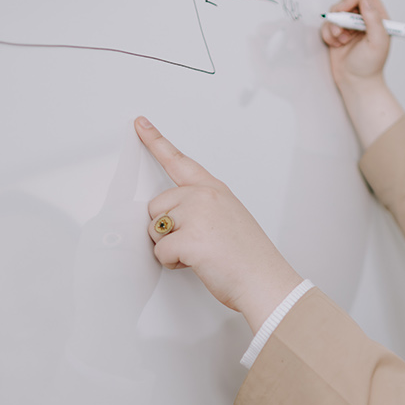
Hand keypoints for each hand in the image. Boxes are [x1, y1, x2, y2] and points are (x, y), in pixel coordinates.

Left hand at [135, 117, 304, 332]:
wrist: (265, 281)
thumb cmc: (250, 258)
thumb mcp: (229, 217)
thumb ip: (200, 208)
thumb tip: (171, 218)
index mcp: (214, 189)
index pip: (179, 160)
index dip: (154, 141)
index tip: (139, 123)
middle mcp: (204, 196)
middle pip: (156, 206)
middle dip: (166, 229)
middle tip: (195, 243)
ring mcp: (196, 215)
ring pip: (155, 230)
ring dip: (170, 248)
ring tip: (200, 254)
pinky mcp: (189, 239)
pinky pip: (161, 252)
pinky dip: (173, 264)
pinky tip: (198, 264)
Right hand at [321, 0, 404, 148]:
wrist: (355, 82)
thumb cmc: (369, 66)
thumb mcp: (377, 42)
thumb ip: (374, 20)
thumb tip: (365, 1)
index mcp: (378, 19)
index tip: (345, 10)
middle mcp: (364, 20)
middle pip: (348, 1)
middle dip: (340, 15)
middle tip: (340, 29)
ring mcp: (350, 26)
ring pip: (335, 12)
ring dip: (334, 26)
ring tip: (341, 41)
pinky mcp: (338, 33)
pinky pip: (327, 24)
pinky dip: (328, 34)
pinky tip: (336, 45)